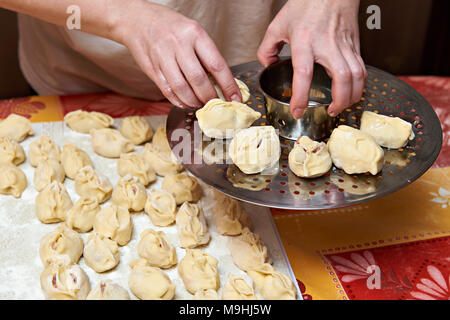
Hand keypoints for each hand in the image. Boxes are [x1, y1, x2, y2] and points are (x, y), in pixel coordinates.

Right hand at [114, 1, 240, 107]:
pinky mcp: (152, 69)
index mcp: (194, 34)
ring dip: (194, 101)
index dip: (228, 85)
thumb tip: (221, 82)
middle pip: (198, 80)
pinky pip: (168, 91)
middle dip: (210, 97)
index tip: (234, 98)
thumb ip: (205, 54)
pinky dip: (179, 101)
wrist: (137, 20)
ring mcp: (163, 57)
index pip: (216, 65)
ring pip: (182, 88)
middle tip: (215, 104)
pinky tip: (186, 103)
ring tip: (201, 104)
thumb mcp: (193, 31)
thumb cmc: (169, 26)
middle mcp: (178, 45)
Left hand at [257, 0, 366, 117]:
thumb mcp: (278, 25)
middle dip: (339, 100)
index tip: (298, 110)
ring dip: (352, 95)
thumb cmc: (306, 4)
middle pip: (342, 78)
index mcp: (305, 41)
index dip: (301, 96)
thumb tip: (268, 65)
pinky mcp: (355, 44)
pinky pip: (362, 68)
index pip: (304, 73)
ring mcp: (344, 45)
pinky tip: (351, 91)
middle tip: (330, 111)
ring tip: (342, 106)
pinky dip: (359, 84)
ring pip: (357, 75)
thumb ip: (267, 48)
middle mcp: (327, 45)